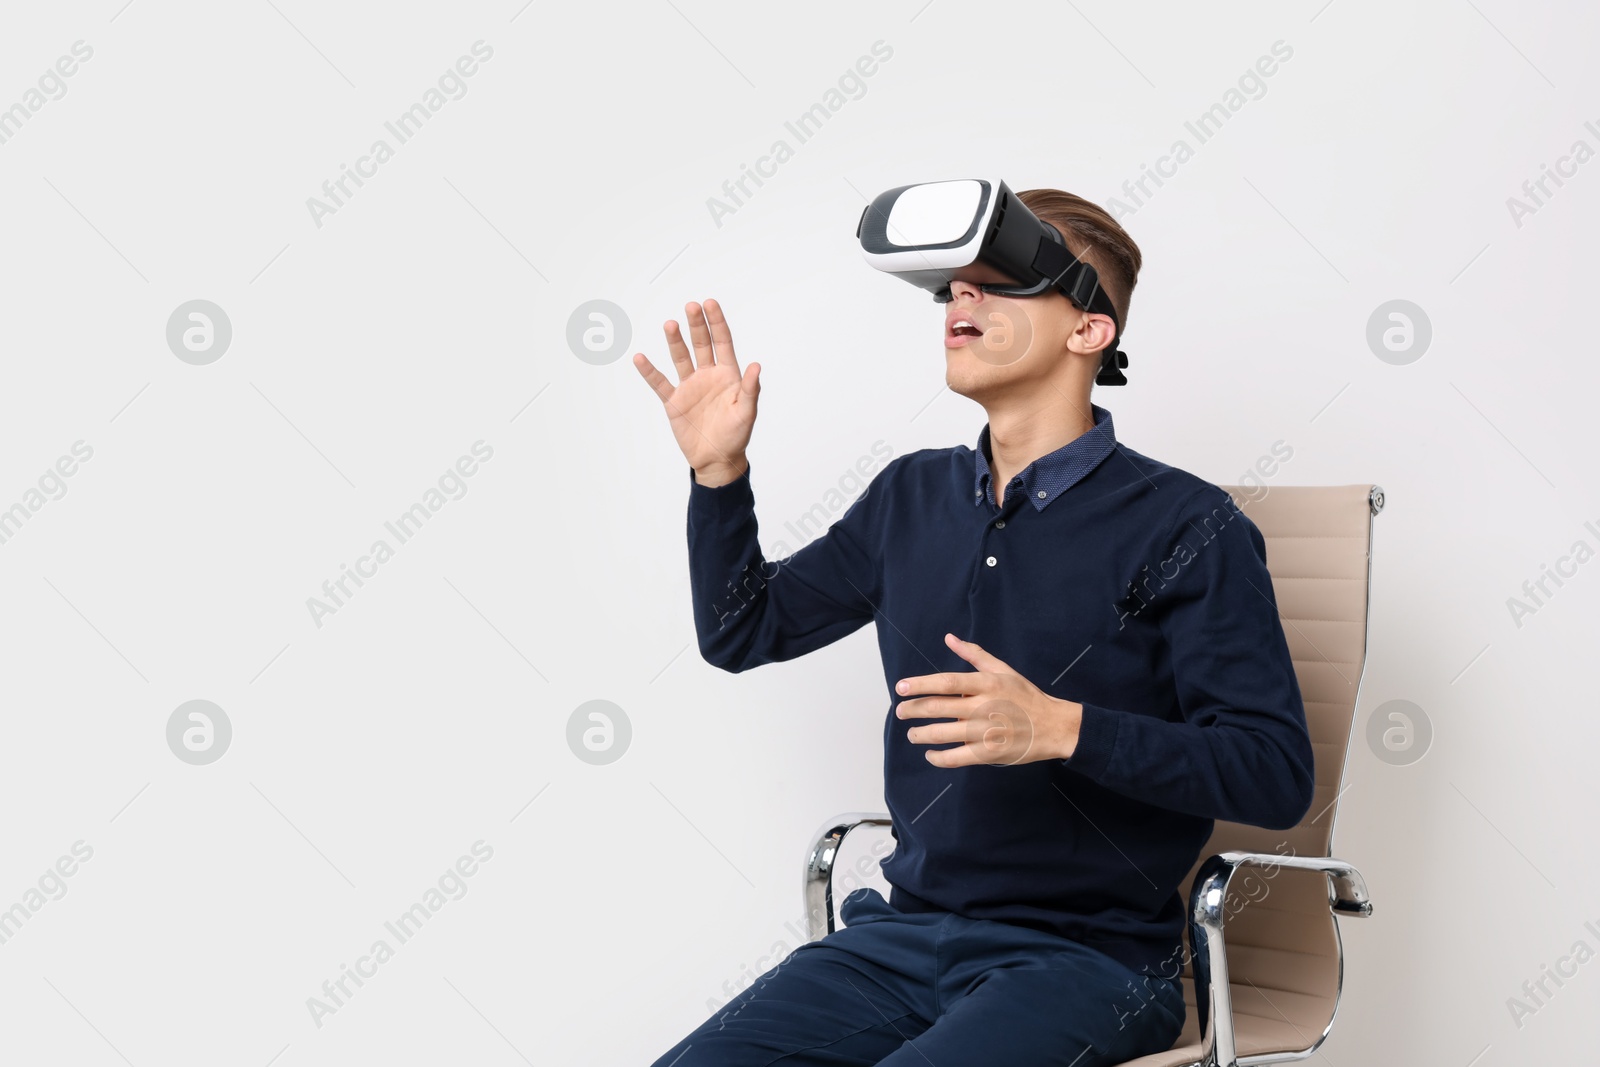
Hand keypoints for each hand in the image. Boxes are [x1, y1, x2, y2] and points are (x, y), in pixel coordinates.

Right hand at [633, 298, 760, 484]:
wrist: (717, 459)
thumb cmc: (736, 435)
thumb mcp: (747, 412)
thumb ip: (750, 389)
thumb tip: (756, 365)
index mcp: (727, 375)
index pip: (722, 342)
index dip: (716, 322)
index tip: (710, 303)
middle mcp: (707, 376)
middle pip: (701, 344)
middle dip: (696, 325)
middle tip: (690, 306)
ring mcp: (690, 387)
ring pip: (680, 358)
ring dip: (675, 341)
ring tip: (670, 324)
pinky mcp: (674, 402)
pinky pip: (660, 383)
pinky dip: (650, 371)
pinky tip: (641, 358)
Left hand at [894, 633, 1082, 767]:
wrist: (1053, 726)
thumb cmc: (1026, 696)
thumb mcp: (1003, 670)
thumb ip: (974, 655)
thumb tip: (949, 638)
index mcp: (986, 684)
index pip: (946, 682)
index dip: (920, 684)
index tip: (901, 688)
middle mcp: (984, 706)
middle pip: (939, 707)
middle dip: (913, 709)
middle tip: (900, 711)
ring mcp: (986, 731)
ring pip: (943, 734)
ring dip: (921, 734)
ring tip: (912, 734)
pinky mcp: (989, 753)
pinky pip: (956, 758)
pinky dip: (938, 758)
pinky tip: (930, 754)